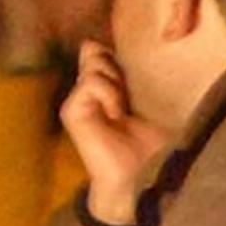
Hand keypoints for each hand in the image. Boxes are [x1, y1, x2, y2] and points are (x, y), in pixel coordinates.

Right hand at [57, 41, 170, 225]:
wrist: (140, 176)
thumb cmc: (153, 143)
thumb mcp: (150, 100)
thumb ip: (137, 75)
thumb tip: (126, 48)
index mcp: (106, 86)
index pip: (101, 50)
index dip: (117, 49)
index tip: (138, 64)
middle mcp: (89, 91)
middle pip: (96, 51)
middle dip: (118, 64)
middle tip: (130, 94)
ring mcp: (78, 100)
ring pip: (95, 64)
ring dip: (116, 81)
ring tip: (124, 107)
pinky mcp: (72, 111)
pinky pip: (91, 83)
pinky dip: (108, 93)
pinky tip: (117, 114)